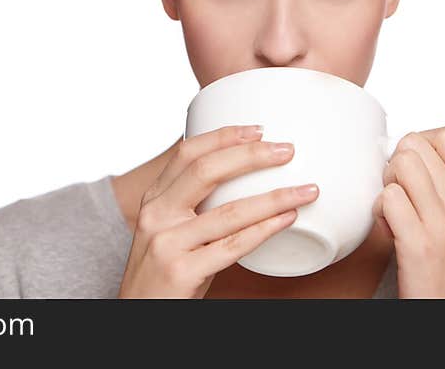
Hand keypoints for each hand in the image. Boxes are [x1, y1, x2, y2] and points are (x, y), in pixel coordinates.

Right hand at [117, 124, 319, 297]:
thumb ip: (192, 205)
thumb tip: (243, 177)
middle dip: (251, 156)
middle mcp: (157, 215)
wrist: (139, 314)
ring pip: (228, 211)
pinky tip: (287, 220)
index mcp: (154, 199)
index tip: (259, 129)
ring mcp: (167, 243)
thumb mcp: (167, 229)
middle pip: (206, 171)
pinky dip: (265, 230)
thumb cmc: (162, 273)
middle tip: (287, 151)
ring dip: (274, 198)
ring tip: (305, 190)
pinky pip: (233, 246)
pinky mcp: (182, 271)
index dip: (223, 137)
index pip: (187, 153)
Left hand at [373, 126, 444, 297]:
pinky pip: (388, 198)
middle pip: (414, 144)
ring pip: (400, 164)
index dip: (418, 143)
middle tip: (396, 191)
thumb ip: (443, 187)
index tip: (411, 169)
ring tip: (391, 209)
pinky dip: (378, 210)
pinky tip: (387, 228)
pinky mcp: (420, 243)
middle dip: (394, 162)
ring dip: (385, 183)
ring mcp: (443, 222)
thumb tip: (405, 155)